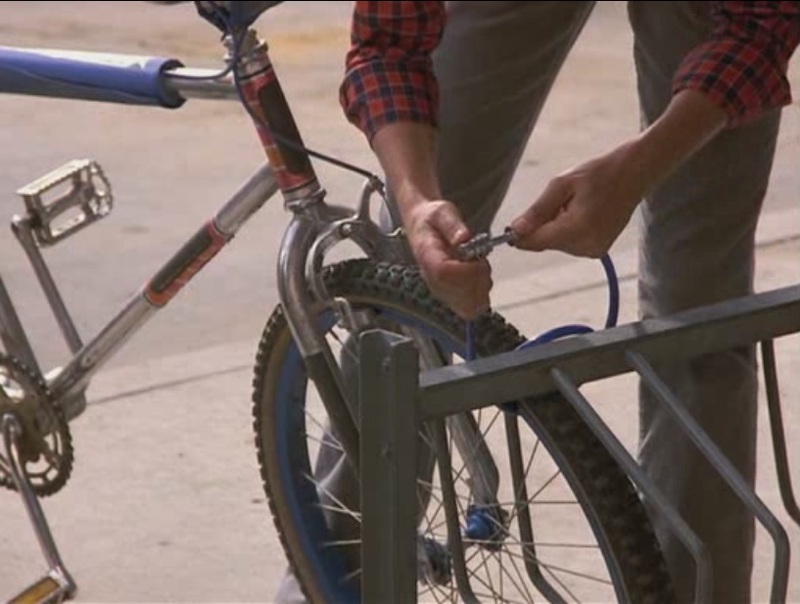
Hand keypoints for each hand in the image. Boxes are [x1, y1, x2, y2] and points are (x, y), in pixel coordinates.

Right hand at [405, 200, 491, 319]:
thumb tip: (463, 238)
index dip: (466, 271)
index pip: (443, 273)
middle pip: (457, 296)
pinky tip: (479, 277)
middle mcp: (431, 278)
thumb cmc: (432, 219)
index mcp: (427, 255)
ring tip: (479, 267)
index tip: (479, 260)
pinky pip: (467, 307)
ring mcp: (439, 289)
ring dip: (481, 288)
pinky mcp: (448, 295)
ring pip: (465, 307)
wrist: (421, 225)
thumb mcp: (442, 212)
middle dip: (478, 281)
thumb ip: (453, 224)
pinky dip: (480, 295)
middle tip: (482, 262)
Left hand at [510, 142, 645, 257]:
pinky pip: (570, 244)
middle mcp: (586, 245)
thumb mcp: (562, 185)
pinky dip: (567, 230)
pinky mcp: (598, 250)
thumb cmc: (599, 172)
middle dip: (542, 226)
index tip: (509, 227)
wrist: (635, 173)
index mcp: (577, 229)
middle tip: (558, 201)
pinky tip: (581, 212)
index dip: (519, 236)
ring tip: (574, 205)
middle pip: (545, 243)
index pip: (536, 242)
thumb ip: (537, 211)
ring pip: (556, 244)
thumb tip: (515, 230)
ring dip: (555, 227)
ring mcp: (594, 250)